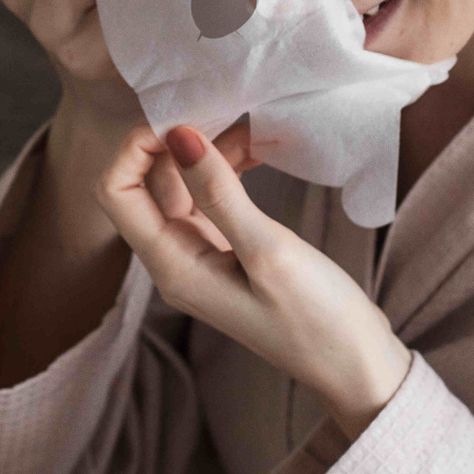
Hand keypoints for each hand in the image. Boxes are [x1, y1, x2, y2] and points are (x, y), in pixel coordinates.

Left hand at [94, 122, 411, 442]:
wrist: (356, 365)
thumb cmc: (316, 319)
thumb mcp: (268, 251)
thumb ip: (219, 193)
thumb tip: (177, 136)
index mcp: (172, 266)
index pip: (117, 191)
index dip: (136, 148)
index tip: (183, 119)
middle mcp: (176, 261)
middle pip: (146, 184)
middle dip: (177, 142)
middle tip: (223, 108)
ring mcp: (201, 256)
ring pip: (182, 187)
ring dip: (208, 152)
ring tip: (250, 123)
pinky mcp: (228, 252)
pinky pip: (211, 199)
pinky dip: (228, 170)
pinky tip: (259, 148)